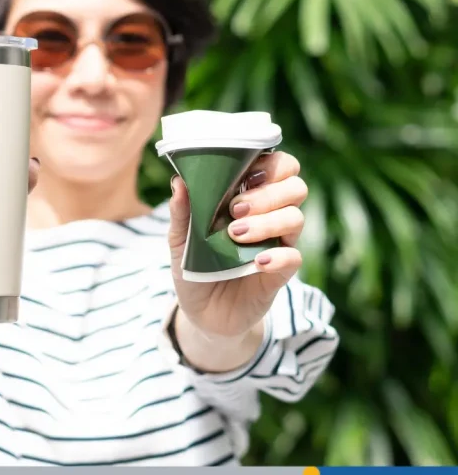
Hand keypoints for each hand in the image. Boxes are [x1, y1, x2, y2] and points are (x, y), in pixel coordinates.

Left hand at [168, 151, 307, 343]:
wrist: (201, 312)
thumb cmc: (194, 266)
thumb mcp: (179, 239)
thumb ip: (181, 211)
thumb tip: (178, 180)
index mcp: (248, 197)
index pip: (278, 166)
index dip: (270, 162)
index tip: (245, 173)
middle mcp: (269, 216)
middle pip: (294, 186)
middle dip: (267, 193)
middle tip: (234, 208)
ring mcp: (277, 243)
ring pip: (295, 217)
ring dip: (267, 221)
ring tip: (235, 235)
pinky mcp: (280, 272)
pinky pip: (294, 256)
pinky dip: (277, 255)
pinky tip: (257, 261)